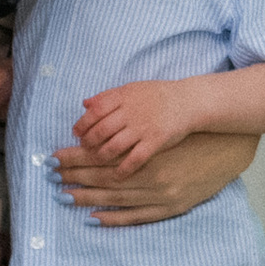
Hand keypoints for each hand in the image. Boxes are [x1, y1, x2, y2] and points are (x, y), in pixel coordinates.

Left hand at [52, 129, 257, 225]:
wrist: (226, 148)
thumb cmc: (187, 131)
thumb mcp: (157, 122)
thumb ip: (126, 117)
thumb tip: (88, 107)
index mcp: (144, 150)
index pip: (100, 155)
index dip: (74, 158)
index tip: (53, 158)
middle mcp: (149, 174)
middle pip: (102, 176)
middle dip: (74, 176)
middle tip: (51, 176)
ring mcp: (160, 194)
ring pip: (115, 197)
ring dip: (86, 197)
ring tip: (63, 195)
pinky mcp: (170, 206)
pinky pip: (135, 216)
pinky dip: (113, 217)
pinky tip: (93, 216)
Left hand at [69, 79, 198, 171]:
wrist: (187, 101)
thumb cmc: (157, 96)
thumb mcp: (132, 89)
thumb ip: (108, 96)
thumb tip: (85, 104)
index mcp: (123, 97)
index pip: (94, 111)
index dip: (82, 124)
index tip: (77, 134)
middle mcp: (130, 112)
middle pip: (100, 130)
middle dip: (88, 143)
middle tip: (83, 150)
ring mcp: (143, 127)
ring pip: (113, 146)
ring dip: (101, 157)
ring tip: (96, 163)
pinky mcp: (156, 141)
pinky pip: (135, 159)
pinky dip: (123, 169)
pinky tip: (117, 176)